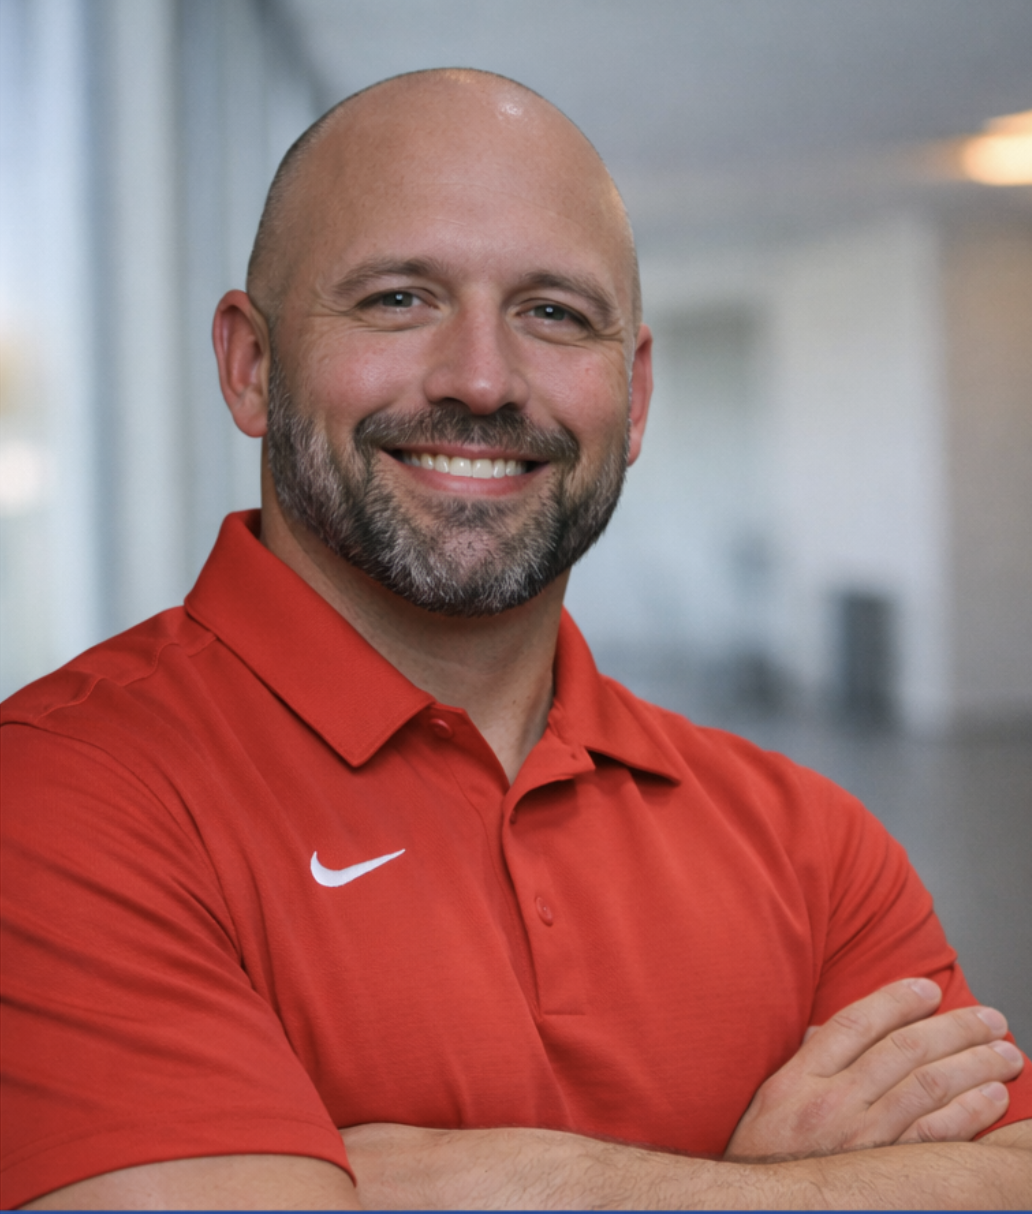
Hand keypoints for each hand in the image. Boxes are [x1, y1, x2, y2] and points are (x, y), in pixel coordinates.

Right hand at [725, 977, 1023, 1160]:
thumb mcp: (772, 1098)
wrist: (760, 1210)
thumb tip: (832, 1027)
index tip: (929, 988)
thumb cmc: (764, 1152)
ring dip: (973, 1065)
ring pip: (927, 1087)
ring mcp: (860, 1140)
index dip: (897, 1000)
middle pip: (903, 1050)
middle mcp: (831, 1104)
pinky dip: (969, 1113)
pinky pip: (934, 1136)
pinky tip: (993, 1097)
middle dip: (954, 1028)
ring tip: (1005, 1053)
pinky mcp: (884, 1173)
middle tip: (989, 1018)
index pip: (856, 1023)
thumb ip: (806, 1060)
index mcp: (799, 1078)